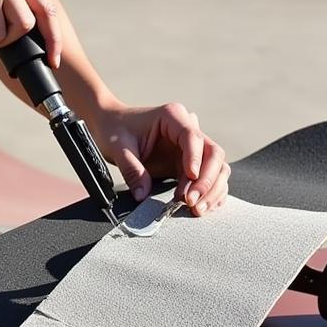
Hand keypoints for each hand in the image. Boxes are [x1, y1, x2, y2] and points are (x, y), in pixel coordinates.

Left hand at [94, 103, 228, 216]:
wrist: (110, 125)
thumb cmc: (114, 129)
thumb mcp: (118, 147)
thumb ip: (132, 169)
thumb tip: (143, 195)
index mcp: (172, 117)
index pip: (193, 137)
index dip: (195, 159)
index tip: (190, 178)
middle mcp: (187, 129)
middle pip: (213, 154)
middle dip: (207, 180)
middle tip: (191, 202)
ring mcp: (191, 148)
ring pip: (217, 168)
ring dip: (211, 190)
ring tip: (196, 209)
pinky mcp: (188, 164)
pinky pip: (208, 179)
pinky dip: (209, 194)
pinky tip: (202, 207)